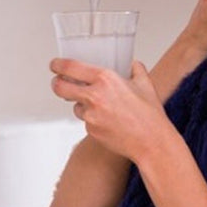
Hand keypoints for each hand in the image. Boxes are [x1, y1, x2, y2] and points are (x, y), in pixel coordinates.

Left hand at [50, 59, 171, 162]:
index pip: (71, 67)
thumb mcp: (146, 85)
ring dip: (82, 104)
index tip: (55, 64)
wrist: (151, 142)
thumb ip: (137, 70)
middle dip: (56, 83)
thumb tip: (132, 65)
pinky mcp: (91, 130)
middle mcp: (94, 96)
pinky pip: (86, 121)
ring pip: (75, 106)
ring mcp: (90, 115)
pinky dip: (94, 119)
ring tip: (103, 108)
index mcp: (105, 79)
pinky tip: (110, 121)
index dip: (58, 64)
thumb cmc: (150, 115)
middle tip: (59, 82)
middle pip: (60, 87)